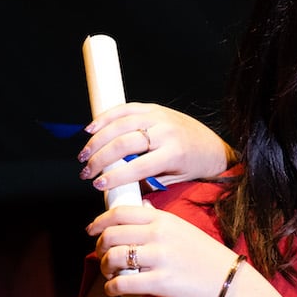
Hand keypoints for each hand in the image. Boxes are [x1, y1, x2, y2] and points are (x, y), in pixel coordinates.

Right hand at [78, 102, 233, 191]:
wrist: (213, 147)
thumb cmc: (192, 167)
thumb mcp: (173, 180)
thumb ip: (147, 182)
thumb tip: (117, 189)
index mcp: (174, 153)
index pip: (138, 167)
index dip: (115, 177)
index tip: (97, 184)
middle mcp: (166, 132)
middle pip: (124, 144)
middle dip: (100, 159)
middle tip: (86, 172)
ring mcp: (159, 117)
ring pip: (120, 125)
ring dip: (97, 140)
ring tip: (83, 155)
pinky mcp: (154, 108)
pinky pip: (125, 109)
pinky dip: (105, 118)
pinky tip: (91, 129)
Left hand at [89, 201, 238, 296]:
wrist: (232, 283)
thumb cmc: (208, 258)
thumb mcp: (184, 229)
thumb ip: (159, 219)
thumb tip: (139, 205)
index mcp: (165, 219)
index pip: (121, 212)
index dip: (100, 221)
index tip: (93, 230)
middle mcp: (160, 235)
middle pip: (112, 234)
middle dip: (100, 246)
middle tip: (102, 255)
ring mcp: (160, 258)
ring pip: (114, 257)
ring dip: (104, 267)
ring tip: (109, 274)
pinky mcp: (161, 282)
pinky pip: (123, 283)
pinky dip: (112, 287)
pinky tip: (115, 290)